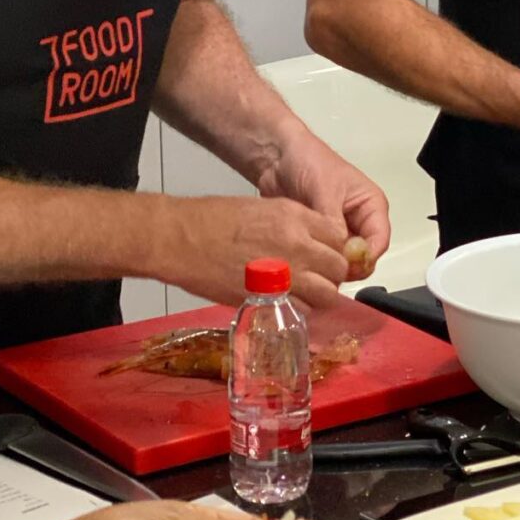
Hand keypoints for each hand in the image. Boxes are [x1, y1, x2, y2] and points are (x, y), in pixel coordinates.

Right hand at [161, 194, 351, 309]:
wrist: (180, 238)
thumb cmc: (213, 219)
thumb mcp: (262, 209)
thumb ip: (292, 225)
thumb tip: (309, 241)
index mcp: (295, 217)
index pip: (339, 236)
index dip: (334, 248)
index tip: (325, 255)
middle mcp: (298, 244)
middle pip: (338, 266)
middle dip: (332, 274)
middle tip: (317, 277)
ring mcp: (285, 274)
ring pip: (327, 293)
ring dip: (320, 295)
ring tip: (304, 294)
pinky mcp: (268, 299)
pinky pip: (302, 311)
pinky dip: (299, 310)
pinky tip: (285, 305)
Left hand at [257, 135, 390, 284]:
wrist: (277, 157)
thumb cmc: (307, 158)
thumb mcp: (325, 189)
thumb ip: (334, 221)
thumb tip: (341, 250)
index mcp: (371, 205)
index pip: (379, 241)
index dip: (365, 258)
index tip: (345, 265)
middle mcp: (358, 221)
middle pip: (363, 257)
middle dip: (346, 265)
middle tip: (325, 267)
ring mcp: (338, 231)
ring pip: (342, 262)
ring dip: (329, 264)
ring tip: (311, 261)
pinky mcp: (319, 238)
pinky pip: (322, 259)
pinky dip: (315, 262)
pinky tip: (303, 259)